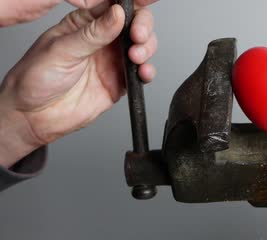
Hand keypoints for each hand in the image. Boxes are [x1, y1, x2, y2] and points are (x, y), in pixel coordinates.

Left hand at [0, 2, 157, 167]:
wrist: (34, 115)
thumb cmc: (36, 78)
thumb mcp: (62, 49)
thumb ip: (93, 33)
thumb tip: (117, 14)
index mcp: (84, 23)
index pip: (113, 5)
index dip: (132, 3)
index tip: (144, 3)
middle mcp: (101, 40)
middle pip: (135, 23)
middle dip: (143, 27)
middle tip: (138, 36)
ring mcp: (112, 60)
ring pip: (143, 46)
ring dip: (147, 49)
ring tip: (136, 57)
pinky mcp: (120, 82)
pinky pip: (142, 73)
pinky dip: (148, 71)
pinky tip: (143, 73)